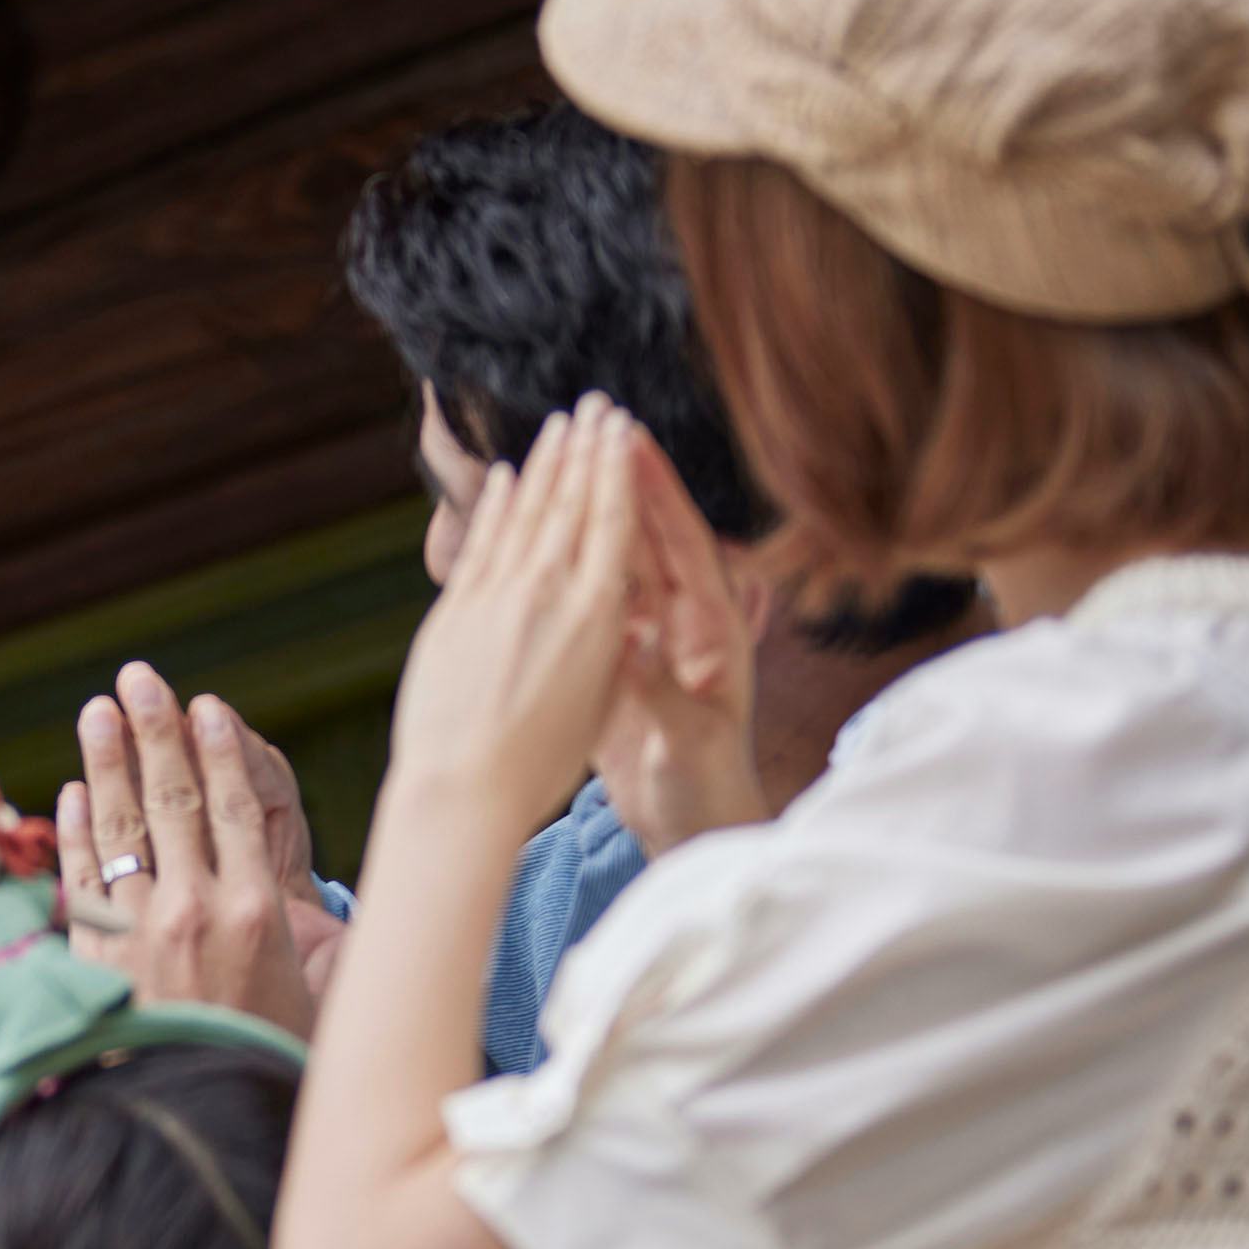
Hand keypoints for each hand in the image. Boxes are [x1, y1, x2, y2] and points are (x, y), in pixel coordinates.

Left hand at [51, 664, 316, 1036]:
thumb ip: (323, 946)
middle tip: (139, 678)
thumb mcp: (316, 1000)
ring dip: (105, 763)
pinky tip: (68, 794)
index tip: (206, 706)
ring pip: (120, 829)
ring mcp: (137, 932)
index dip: (217, 750)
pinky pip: (79, 880)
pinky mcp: (96, 958)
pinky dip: (72, 833)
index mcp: (255, 913)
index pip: (233, 808)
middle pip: (172, 801)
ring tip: (97, 711)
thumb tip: (339, 908)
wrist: (199, 1118)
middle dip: (154, 732)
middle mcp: (194, 911)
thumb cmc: (268, 1062)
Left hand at [384, 397, 645, 827]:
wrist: (463, 790)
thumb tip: (610, 598)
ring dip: (545, 464)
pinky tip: (504, 477)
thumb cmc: (540, 764)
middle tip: (596, 403)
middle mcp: (549, 594)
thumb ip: (609, 639)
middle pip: (572, 504)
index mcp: (598, 615)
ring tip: (558, 424)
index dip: (619, 470)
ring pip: (527, 514)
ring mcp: (497, 597)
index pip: (613, 523)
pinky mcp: (454, 610)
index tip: (624, 429)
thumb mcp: (599, 699)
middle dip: (586, 448)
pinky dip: (495, 506)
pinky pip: (481, 544)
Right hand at [588, 434, 769, 853]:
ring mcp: (649, 636)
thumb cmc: (705, 788)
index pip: (684, 544)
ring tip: (560, 460)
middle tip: (595, 422)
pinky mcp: (617, 659)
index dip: (657, 492)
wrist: (693, 827)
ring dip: (592, 510)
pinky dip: (569, 561)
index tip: (630, 442)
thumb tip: (635, 644)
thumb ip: (662, 692)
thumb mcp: (686, 743)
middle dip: (623, 479)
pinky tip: (535, 531)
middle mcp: (683, 620)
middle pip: (649, 536)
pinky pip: (592, 597)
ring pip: (617, 559)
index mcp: (713, 628)